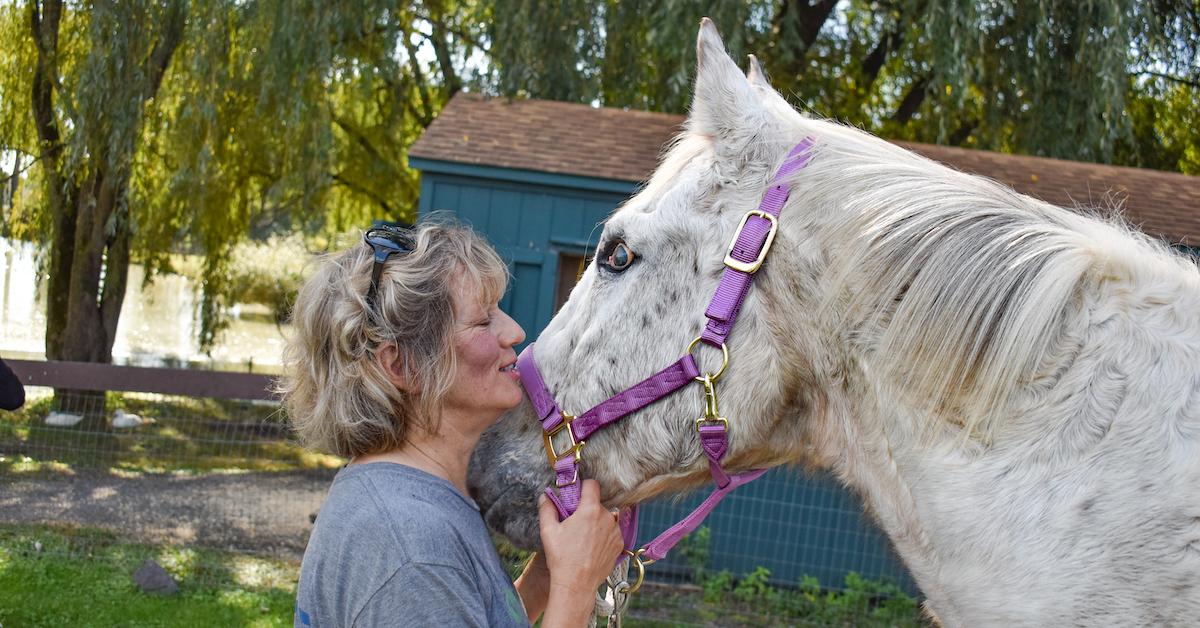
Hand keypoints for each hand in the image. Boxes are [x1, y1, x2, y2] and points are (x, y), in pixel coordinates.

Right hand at [538, 480, 623, 597]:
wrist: (576, 584)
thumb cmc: (561, 557)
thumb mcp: (548, 531)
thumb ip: (547, 509)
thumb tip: (544, 497)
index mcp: (590, 510)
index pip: (592, 484)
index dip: (583, 487)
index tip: (576, 496)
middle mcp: (607, 518)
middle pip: (597, 504)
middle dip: (587, 510)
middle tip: (575, 524)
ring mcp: (615, 532)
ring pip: (606, 519)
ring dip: (597, 523)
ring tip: (584, 539)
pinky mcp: (619, 545)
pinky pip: (612, 533)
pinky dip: (604, 536)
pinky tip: (592, 547)